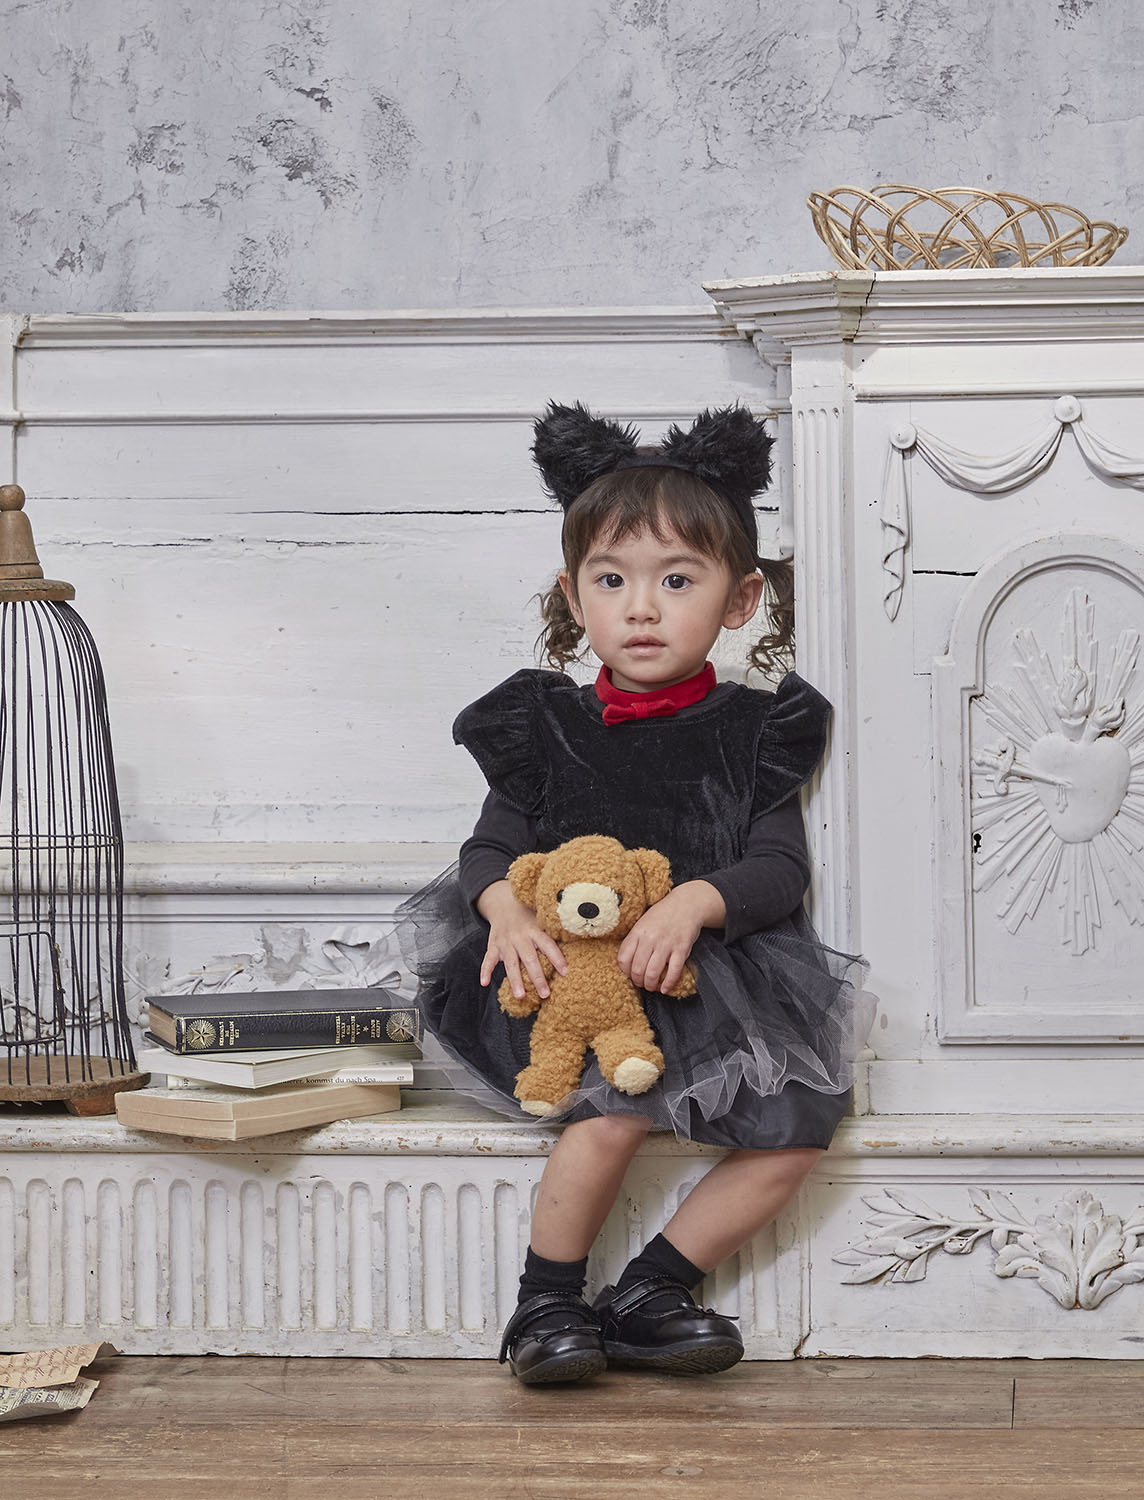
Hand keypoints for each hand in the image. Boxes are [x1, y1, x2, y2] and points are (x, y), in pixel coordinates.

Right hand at [476, 880, 567, 1001]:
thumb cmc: (529, 917)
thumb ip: (555, 931)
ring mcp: (505, 942)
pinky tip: (484, 983)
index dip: (557, 958)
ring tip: (521, 997)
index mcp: (535, 930)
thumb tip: (580, 939)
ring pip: (510, 963)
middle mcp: (520, 936)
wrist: (503, 904)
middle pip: (530, 959)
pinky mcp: (493, 946)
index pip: (548, 945)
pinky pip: (488, 959)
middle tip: (545, 994)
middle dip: (538, 977)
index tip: (566, 972)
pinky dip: (485, 970)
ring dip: (515, 980)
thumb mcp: (542, 919)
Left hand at [616, 880, 724, 994]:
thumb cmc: (663, 915)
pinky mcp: (681, 949)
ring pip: (652, 974)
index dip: (625, 972)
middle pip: (637, 970)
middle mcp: (650, 939)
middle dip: (638, 981)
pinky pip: (673, 972)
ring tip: (652, 986)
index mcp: (638, 932)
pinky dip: (668, 984)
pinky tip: (665, 988)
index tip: (629, 974)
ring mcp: (666, 944)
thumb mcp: (643, 923)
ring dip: (650, 985)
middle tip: (641, 983)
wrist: (686, 904)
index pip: (623, 959)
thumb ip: (635, 940)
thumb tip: (627, 963)